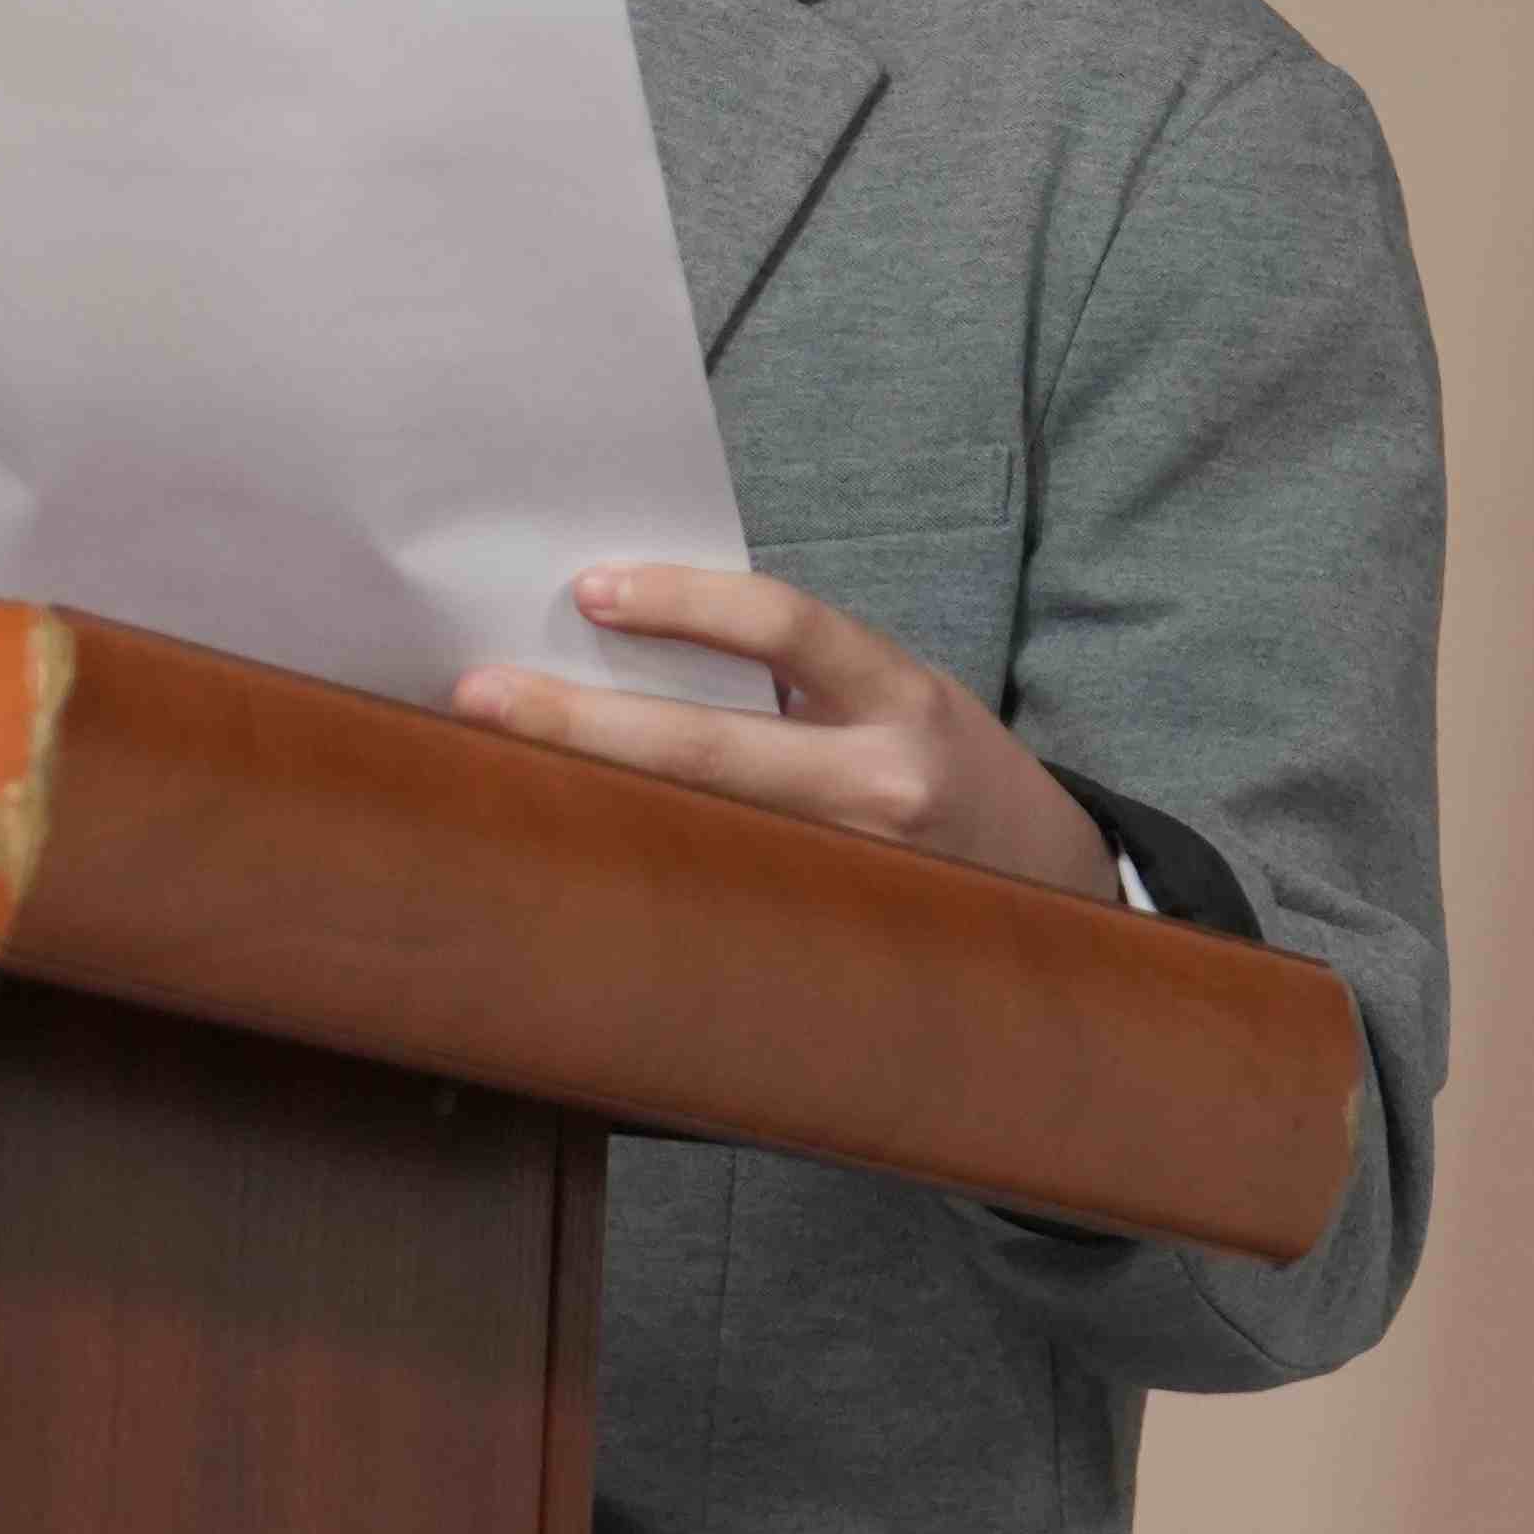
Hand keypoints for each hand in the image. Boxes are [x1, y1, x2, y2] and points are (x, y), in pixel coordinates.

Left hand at [453, 564, 1122, 901]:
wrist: (1055, 886)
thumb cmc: (941, 765)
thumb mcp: (892, 692)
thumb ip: (792, 669)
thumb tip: (624, 635)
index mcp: (902, 702)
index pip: (788, 627)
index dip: (686, 601)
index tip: (590, 589)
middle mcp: (880, 791)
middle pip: (706, 751)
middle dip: (580, 723)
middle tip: (477, 696)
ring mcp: (849, 879)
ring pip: (691, 838)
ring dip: (584, 804)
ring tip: (492, 779)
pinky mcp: (823, 944)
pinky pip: (710, 908)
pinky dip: (631, 879)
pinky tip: (560, 864)